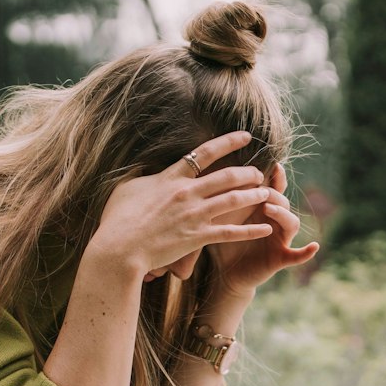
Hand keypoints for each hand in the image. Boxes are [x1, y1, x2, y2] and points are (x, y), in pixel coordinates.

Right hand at [88, 131, 275, 279]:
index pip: (204, 153)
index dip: (228, 142)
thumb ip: (142, 176)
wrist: (119, 248)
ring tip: (267, 193)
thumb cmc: (118, 219)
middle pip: (226, 176)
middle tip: (260, 172)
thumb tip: (143, 168)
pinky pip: (230, 232)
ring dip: (253, 195)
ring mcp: (194, 215)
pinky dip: (250, 230)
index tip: (246, 136)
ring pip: (232, 200)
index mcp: (171, 178)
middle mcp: (187, 193)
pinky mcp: (197, 238)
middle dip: (247, 172)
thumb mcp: (126, 188)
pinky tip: (266, 228)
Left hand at [202, 161, 319, 298]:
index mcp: (263, 207)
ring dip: (283, 214)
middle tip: (260, 189)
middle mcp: (275, 220)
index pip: (273, 187)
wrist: (225, 272)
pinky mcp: (280, 258)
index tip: (273, 166)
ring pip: (291, 222)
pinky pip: (297, 255)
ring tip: (268, 209)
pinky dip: (306, 252)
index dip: (276, 176)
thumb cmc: (222, 240)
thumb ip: (221, 197)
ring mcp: (280, 239)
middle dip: (273, 193)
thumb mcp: (220, 216)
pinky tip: (314, 246)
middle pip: (282, 200)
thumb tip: (206, 170)